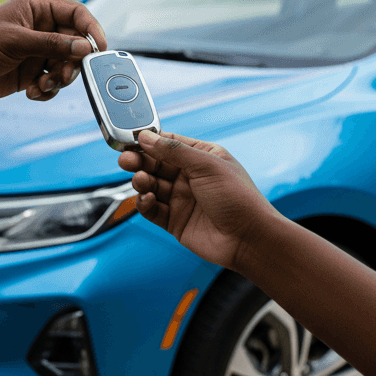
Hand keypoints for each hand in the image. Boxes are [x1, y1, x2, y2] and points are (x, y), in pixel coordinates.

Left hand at [0, 0, 105, 102]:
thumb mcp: (15, 42)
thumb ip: (51, 44)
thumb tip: (84, 47)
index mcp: (36, 9)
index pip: (76, 13)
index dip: (91, 28)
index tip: (99, 48)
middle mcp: (41, 29)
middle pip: (75, 43)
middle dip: (73, 62)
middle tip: (63, 75)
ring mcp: (37, 51)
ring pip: (66, 65)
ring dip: (60, 79)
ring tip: (43, 86)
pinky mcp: (32, 72)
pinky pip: (53, 81)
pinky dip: (47, 90)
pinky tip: (33, 92)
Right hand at [117, 130, 281, 270]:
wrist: (249, 239)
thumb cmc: (238, 198)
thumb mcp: (206, 165)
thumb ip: (173, 151)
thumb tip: (147, 136)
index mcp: (201, 157)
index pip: (168, 143)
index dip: (149, 141)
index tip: (131, 140)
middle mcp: (190, 177)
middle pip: (155, 164)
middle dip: (139, 161)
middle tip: (126, 160)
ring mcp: (182, 199)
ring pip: (151, 186)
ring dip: (142, 182)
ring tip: (141, 181)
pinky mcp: (175, 221)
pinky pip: (152, 209)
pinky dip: (145, 203)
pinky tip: (147, 199)